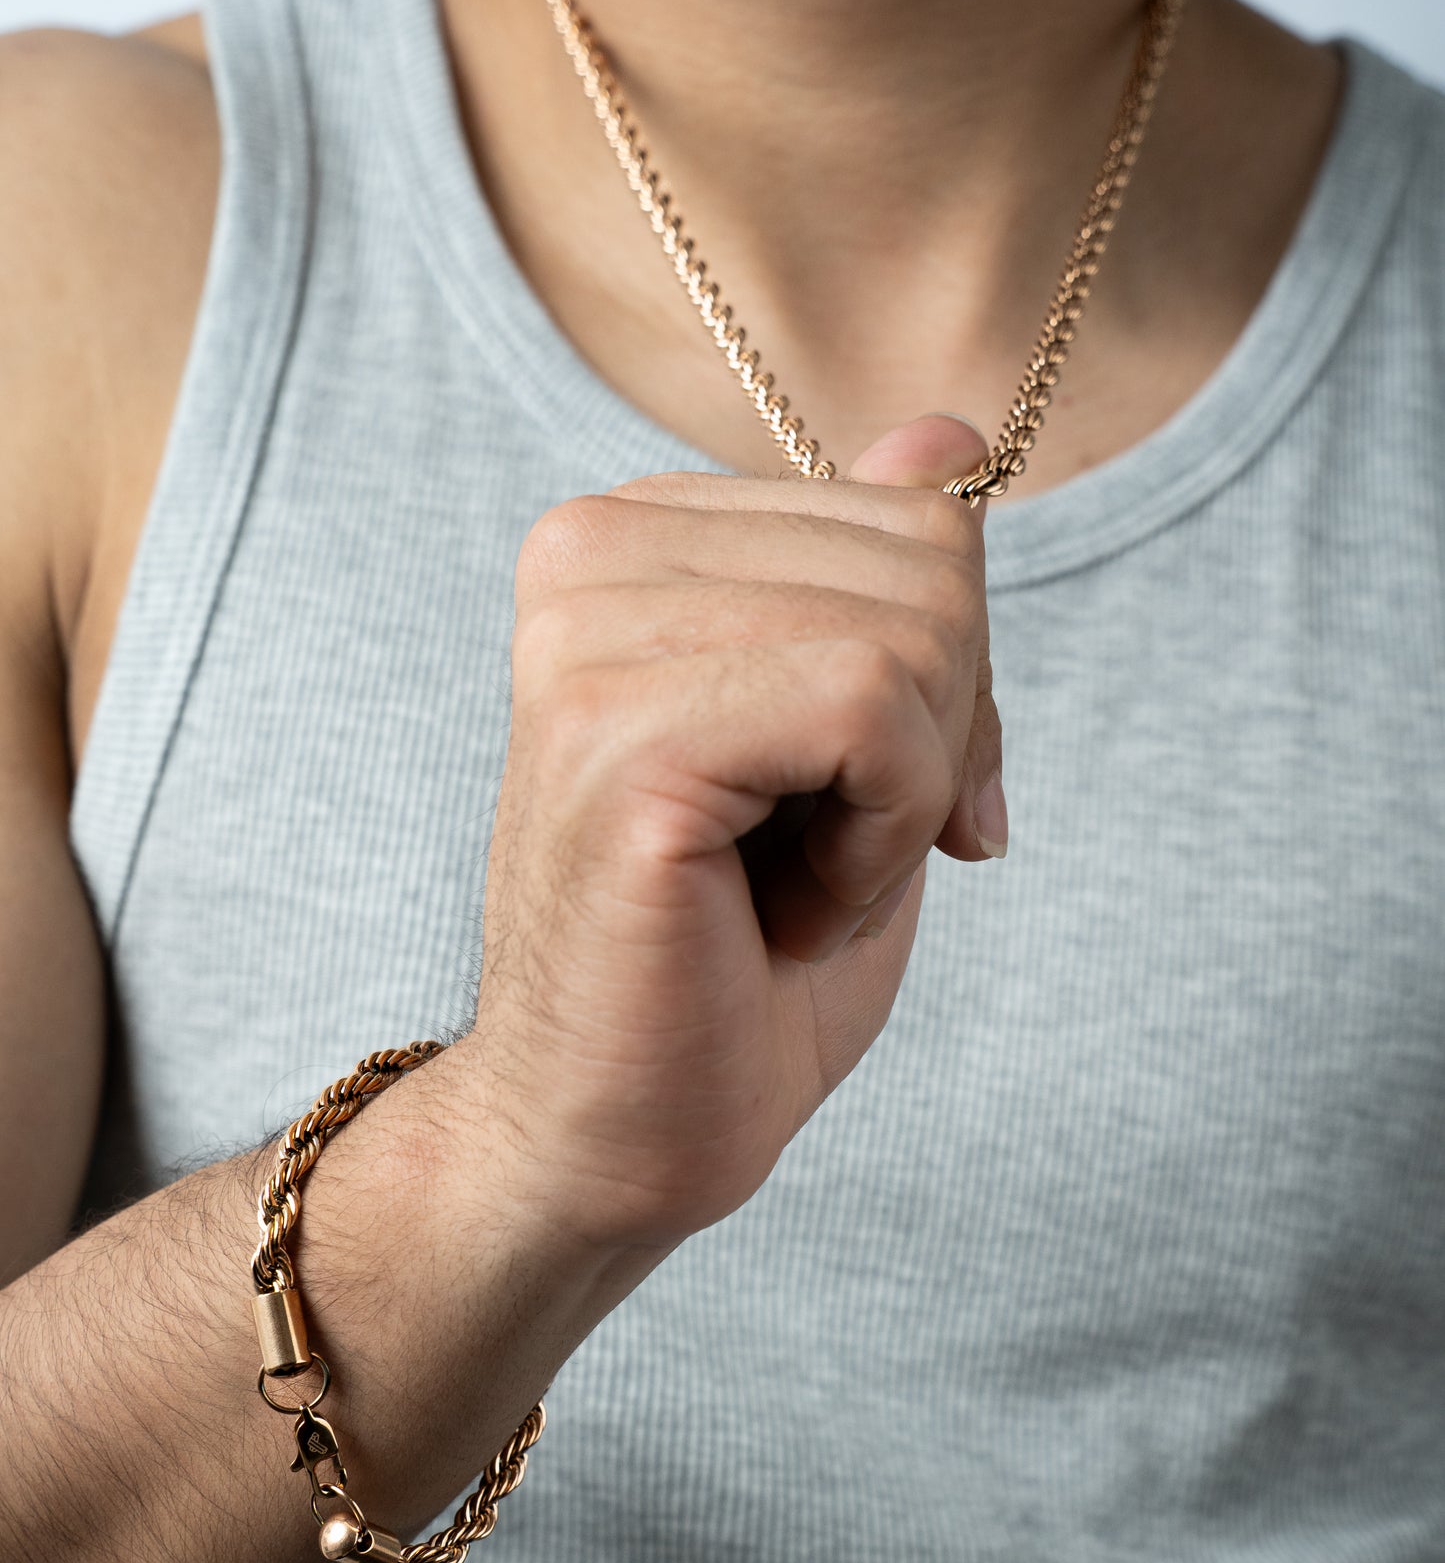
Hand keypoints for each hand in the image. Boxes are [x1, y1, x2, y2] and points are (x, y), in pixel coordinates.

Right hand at [462, 414, 1003, 1250]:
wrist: (623, 1132)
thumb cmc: (738, 960)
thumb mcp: (853, 746)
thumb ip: (884, 588)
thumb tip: (951, 430)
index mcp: (631, 539)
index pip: (913, 516)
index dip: (944, 690)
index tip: (853, 809)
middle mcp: (589, 554)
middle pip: (931, 563)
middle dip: (936, 745)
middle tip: (819, 861)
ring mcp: (592, 641)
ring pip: (915, 633)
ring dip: (900, 805)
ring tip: (786, 889)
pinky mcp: (623, 737)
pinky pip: (877, 711)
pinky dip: (882, 843)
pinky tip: (787, 912)